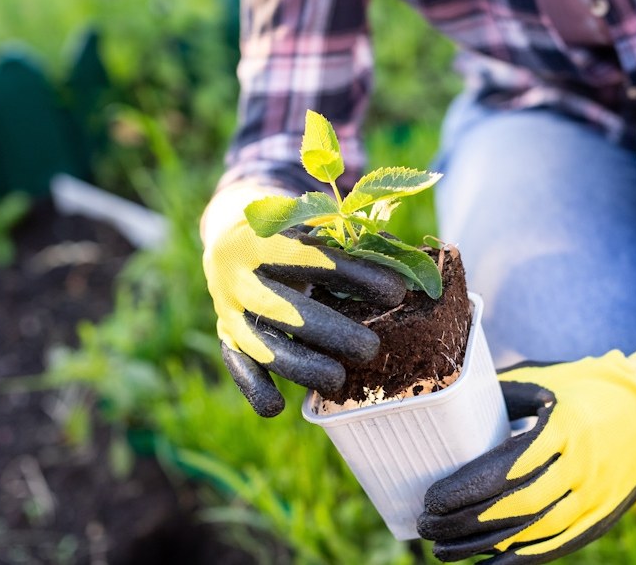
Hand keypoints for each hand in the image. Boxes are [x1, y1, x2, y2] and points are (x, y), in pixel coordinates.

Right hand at [202, 184, 405, 416]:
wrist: (229, 240)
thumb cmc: (292, 236)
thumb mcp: (314, 227)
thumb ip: (353, 243)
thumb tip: (410, 263)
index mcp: (263, 239)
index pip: (312, 258)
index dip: (355, 275)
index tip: (397, 292)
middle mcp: (238, 276)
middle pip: (284, 310)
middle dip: (330, 333)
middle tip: (371, 350)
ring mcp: (228, 309)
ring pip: (262, 345)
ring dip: (301, 367)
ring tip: (338, 381)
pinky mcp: (225, 335)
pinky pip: (236, 365)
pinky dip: (253, 388)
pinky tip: (277, 407)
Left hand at [417, 319, 635, 563]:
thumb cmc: (591, 384)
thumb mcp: (546, 378)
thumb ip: (502, 394)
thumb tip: (451, 404)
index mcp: (563, 430)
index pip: (503, 471)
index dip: (463, 492)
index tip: (431, 499)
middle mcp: (580, 468)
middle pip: (512, 509)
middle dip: (463, 524)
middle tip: (427, 527)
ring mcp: (594, 497)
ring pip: (531, 535)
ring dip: (482, 548)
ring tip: (443, 551)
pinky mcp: (601, 516)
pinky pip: (555, 547)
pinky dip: (518, 562)